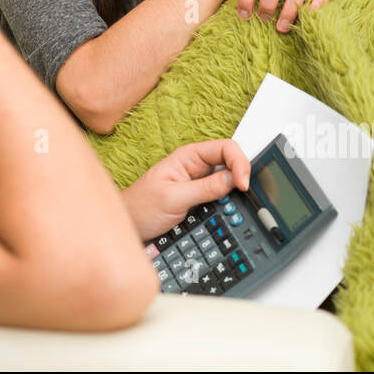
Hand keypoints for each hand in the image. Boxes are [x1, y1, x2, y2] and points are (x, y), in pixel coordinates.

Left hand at [122, 139, 252, 241]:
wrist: (130, 226)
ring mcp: (199, 182)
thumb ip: (205, 188)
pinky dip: (228, 203)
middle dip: (240, 177)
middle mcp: (196, 166)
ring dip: (234, 192)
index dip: (239, 163)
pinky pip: (221, 196)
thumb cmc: (141, 207)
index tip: (242, 184)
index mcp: (189, 156)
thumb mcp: (174, 198)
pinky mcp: (200, 198)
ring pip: (228, 180)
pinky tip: (227, 211)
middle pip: (231, 162)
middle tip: (243, 196)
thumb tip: (233, 179)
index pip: (225, 148)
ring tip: (234, 206)